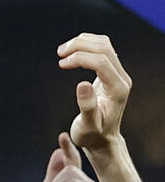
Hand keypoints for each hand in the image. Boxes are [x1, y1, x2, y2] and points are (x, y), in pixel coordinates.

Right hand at [59, 33, 129, 153]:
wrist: (102, 139)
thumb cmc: (93, 135)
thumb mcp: (87, 126)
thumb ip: (87, 106)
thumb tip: (82, 83)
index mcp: (118, 90)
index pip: (101, 61)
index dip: (79, 57)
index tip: (61, 64)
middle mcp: (122, 79)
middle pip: (104, 48)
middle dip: (79, 45)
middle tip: (60, 53)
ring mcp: (118, 75)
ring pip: (103, 44)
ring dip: (81, 42)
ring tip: (63, 52)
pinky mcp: (111, 73)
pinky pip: (102, 49)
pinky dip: (85, 45)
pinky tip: (72, 53)